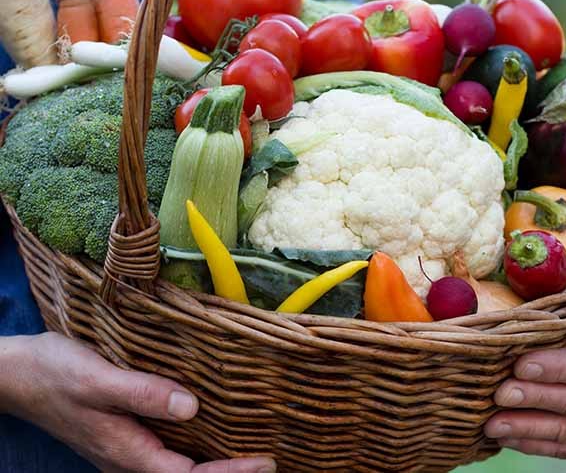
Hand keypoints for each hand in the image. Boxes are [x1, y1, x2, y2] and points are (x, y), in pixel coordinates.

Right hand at [0, 332, 276, 472]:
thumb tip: (192, 406)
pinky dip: (196, 446)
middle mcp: (130, 458)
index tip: (264, 463)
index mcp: (127, 452)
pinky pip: (168, 449)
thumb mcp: (99, 379)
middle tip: (268, 461)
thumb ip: (143, 394)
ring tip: (251, 449)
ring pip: (179, 466)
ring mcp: (127, 449)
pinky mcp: (126, 435)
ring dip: (215, 462)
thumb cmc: (56, 374)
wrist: (19, 375)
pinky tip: (211, 429)